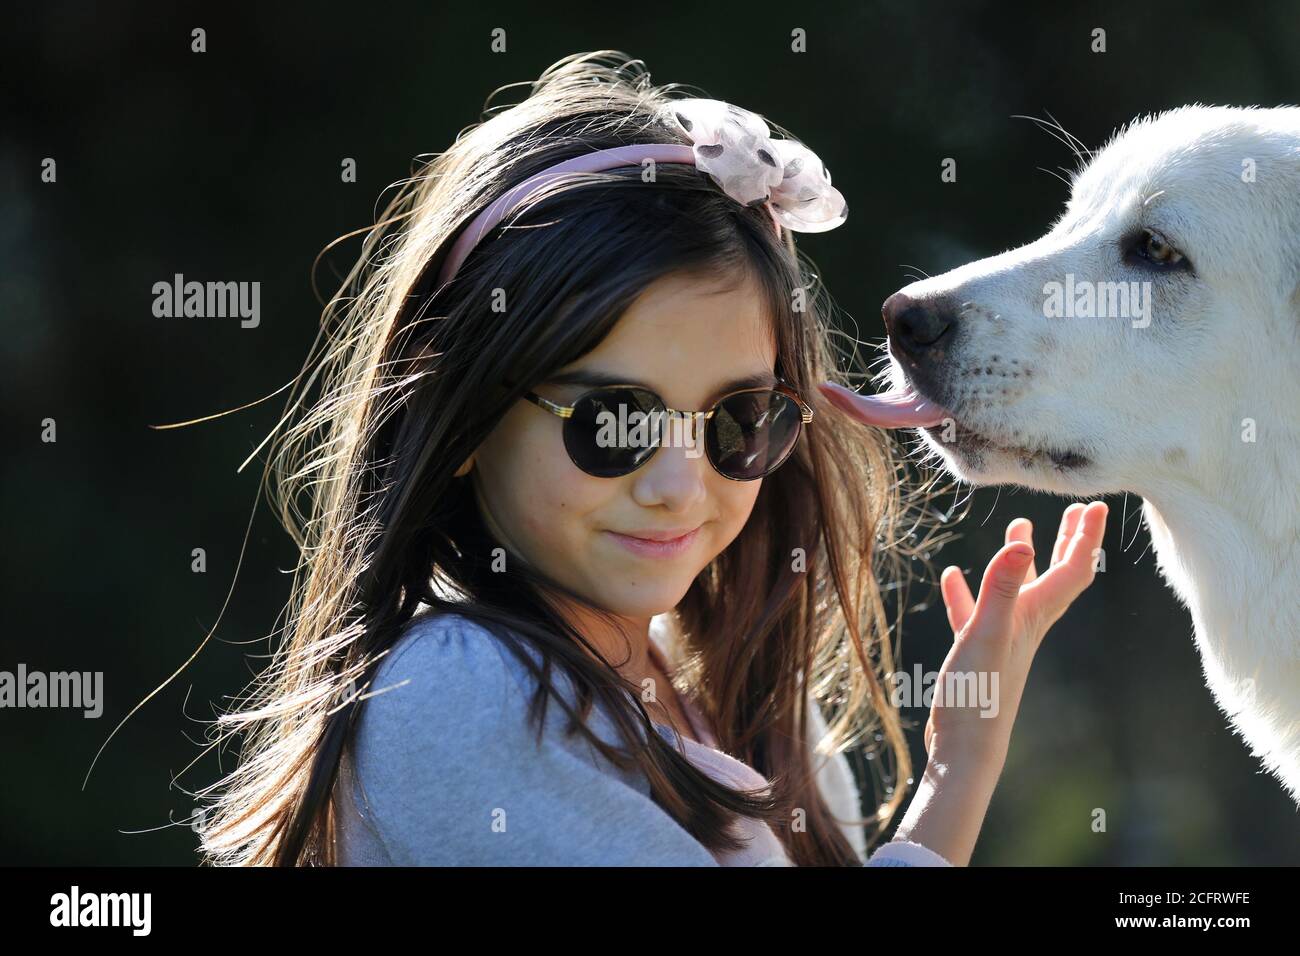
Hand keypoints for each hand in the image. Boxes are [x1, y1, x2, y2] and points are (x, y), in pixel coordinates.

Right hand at [923, 501, 1108, 765]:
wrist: (965, 747)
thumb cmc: (979, 694)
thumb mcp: (987, 634)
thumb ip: (1003, 588)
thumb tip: (1023, 542)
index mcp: (1034, 616)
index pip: (1072, 570)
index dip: (1085, 537)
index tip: (1095, 505)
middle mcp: (1025, 623)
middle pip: (1057, 575)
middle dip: (1069, 541)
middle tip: (1078, 510)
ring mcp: (1002, 637)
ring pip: (1018, 589)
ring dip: (1022, 558)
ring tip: (1020, 526)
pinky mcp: (977, 651)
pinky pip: (976, 612)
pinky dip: (968, 591)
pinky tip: (951, 577)